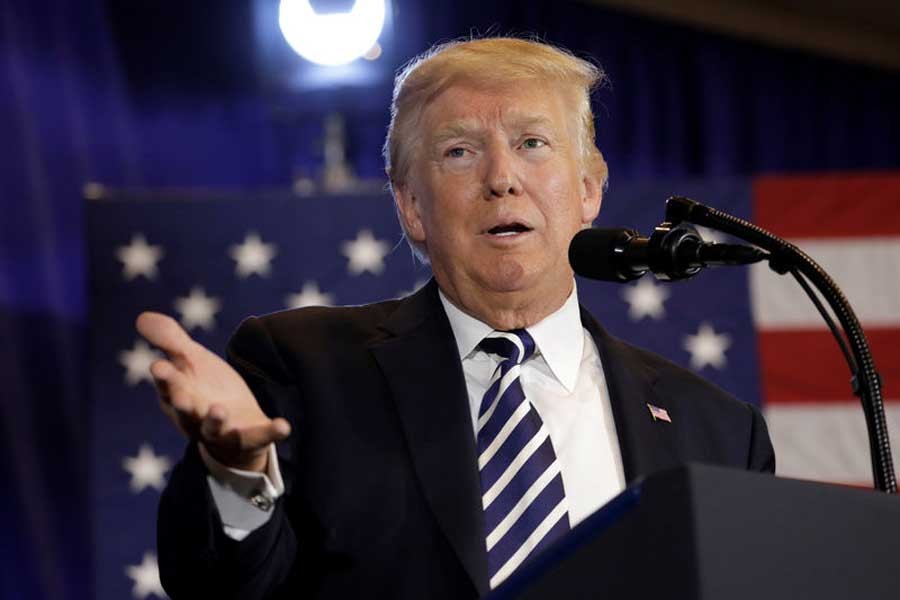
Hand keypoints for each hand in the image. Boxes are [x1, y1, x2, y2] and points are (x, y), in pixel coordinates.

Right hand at [136, 312, 290, 471]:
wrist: (234, 423)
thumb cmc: (205, 389)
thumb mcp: (191, 361)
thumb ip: (171, 341)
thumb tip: (142, 317)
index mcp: (179, 396)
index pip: (167, 387)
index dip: (164, 378)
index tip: (159, 367)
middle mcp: (196, 417)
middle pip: (186, 412)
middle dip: (183, 405)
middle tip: (181, 397)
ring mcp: (223, 431)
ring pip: (214, 429)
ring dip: (215, 420)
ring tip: (219, 409)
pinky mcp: (249, 438)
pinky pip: (260, 437)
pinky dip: (271, 432)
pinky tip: (284, 426)